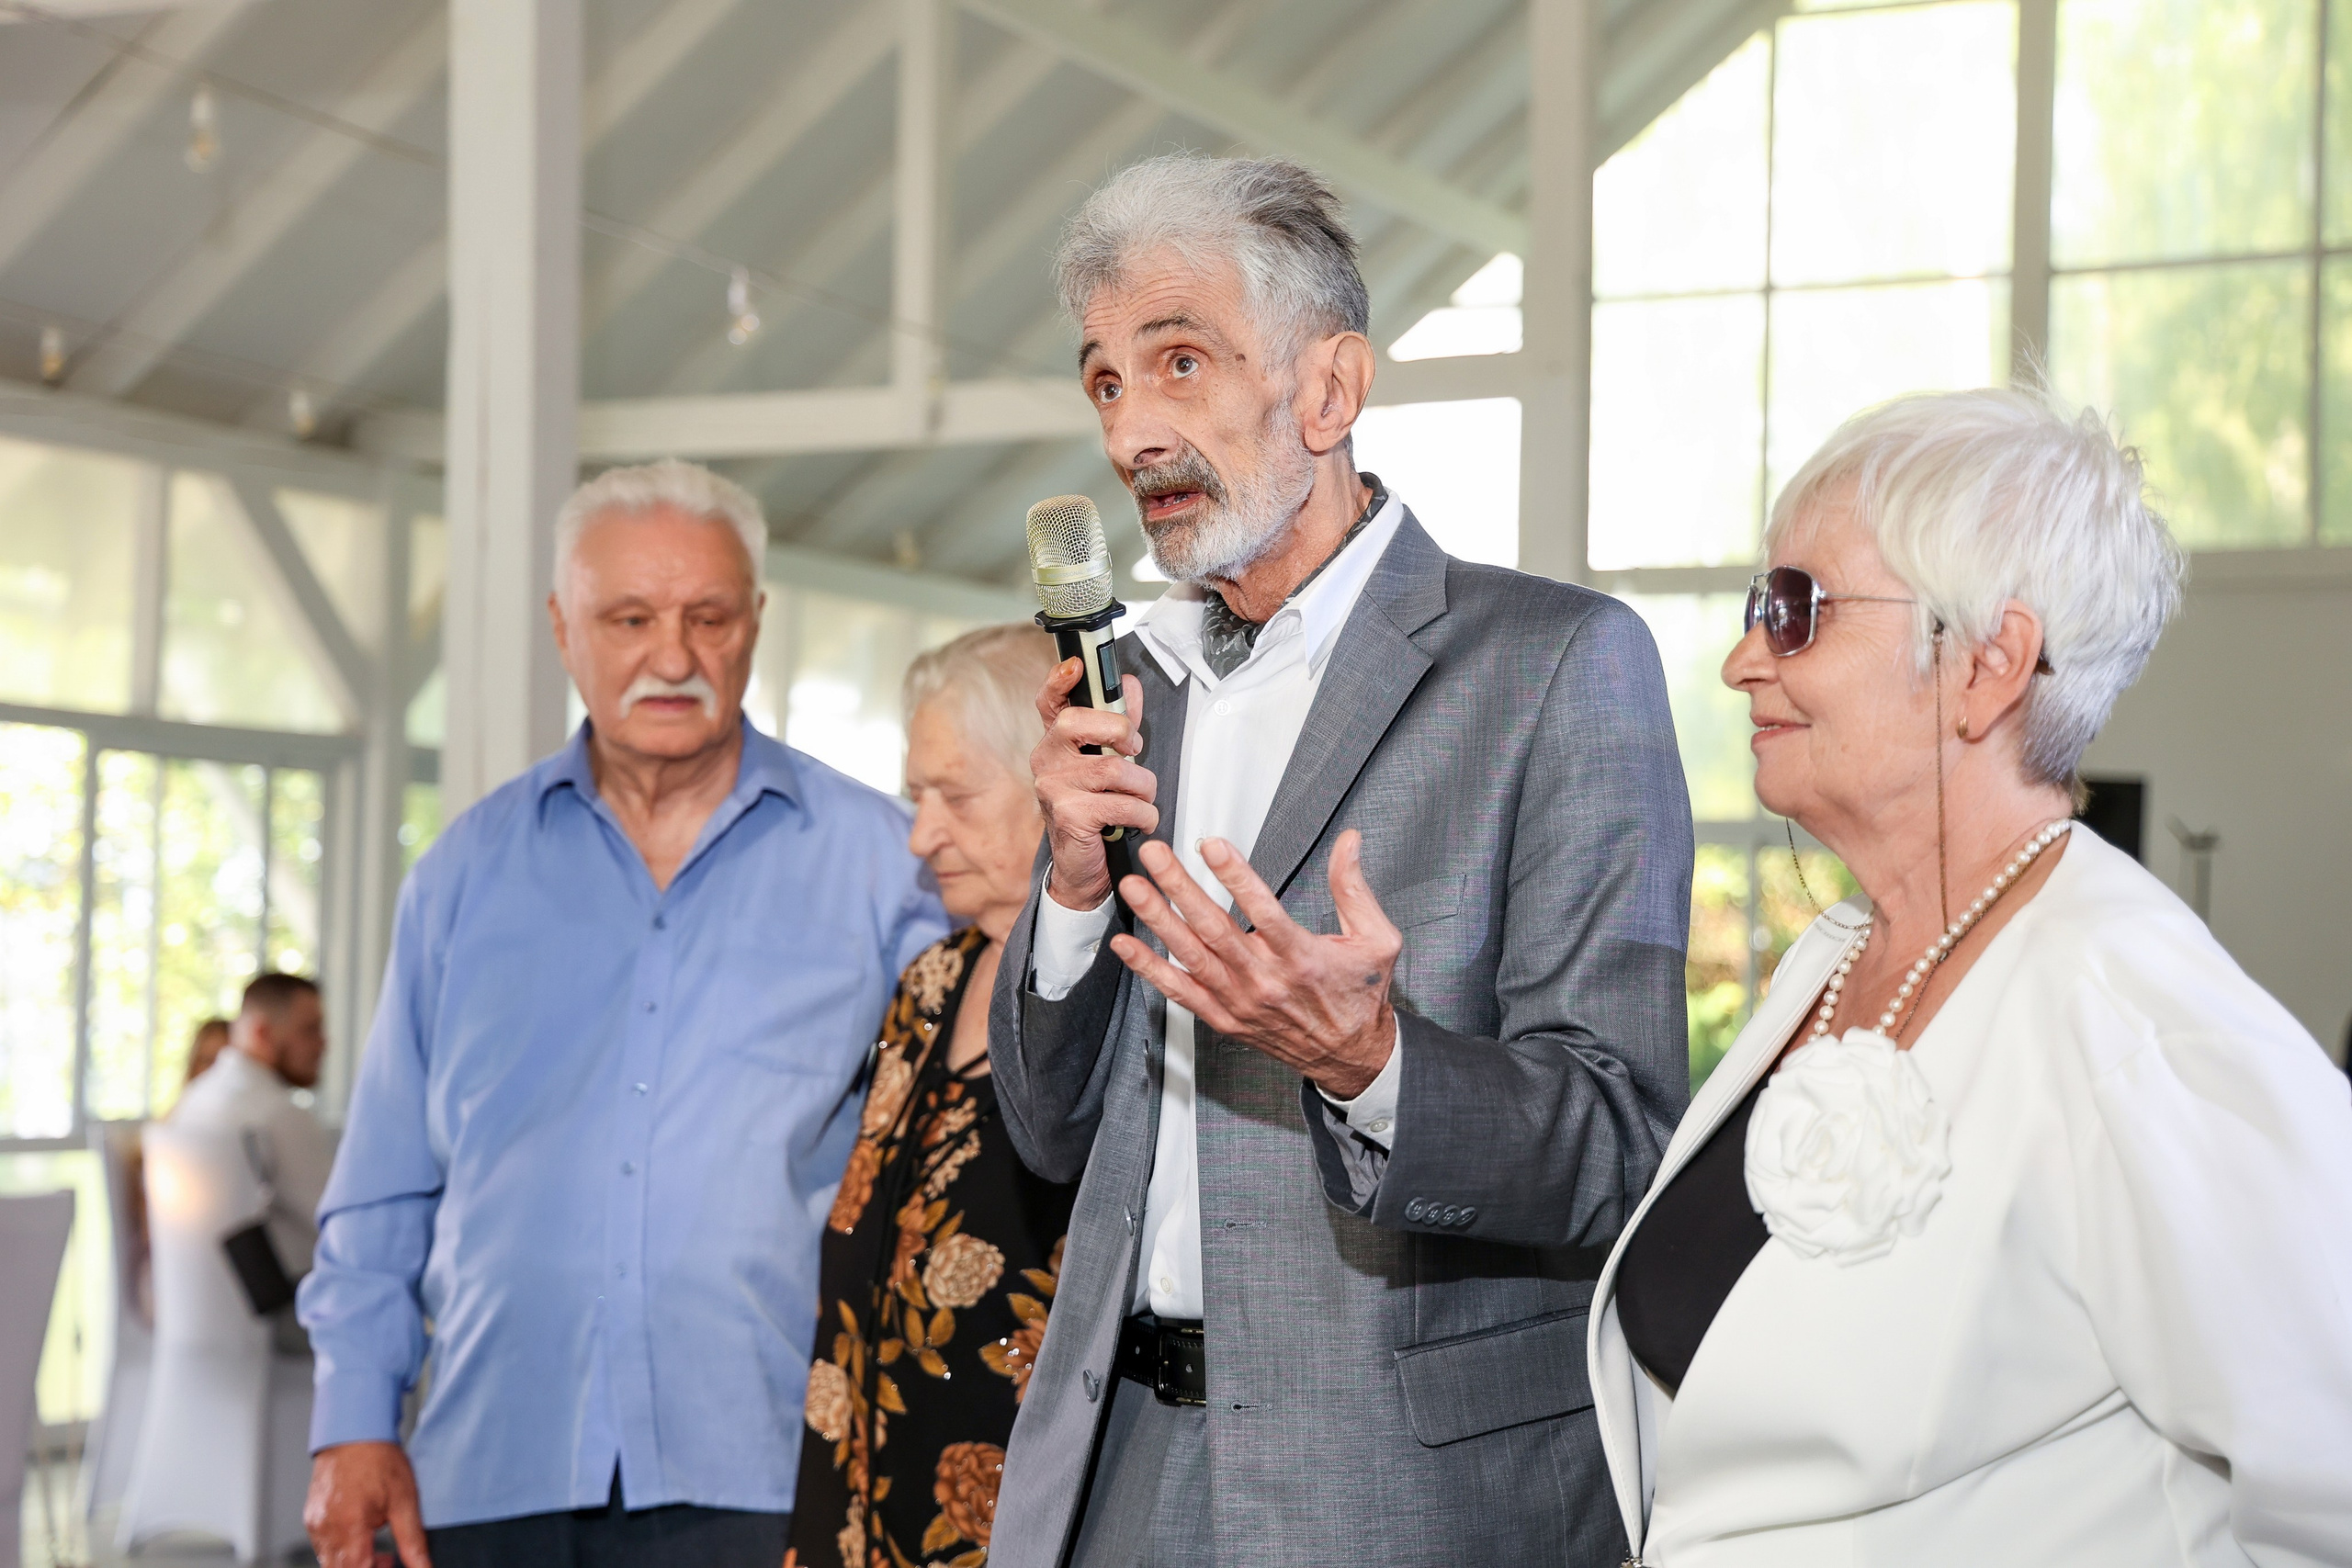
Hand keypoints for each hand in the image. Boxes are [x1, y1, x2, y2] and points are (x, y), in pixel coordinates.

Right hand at [306, 1440, 430, 1567]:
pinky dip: (342, 1549)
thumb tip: (424, 1567)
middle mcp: (326, 1529)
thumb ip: (413, 1542)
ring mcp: (314, 1525)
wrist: (354, 1431)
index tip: (390, 1564)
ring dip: (353, 1562)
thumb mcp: (405, 1502)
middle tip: (387, 1559)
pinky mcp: (310, 1518)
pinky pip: (323, 1547)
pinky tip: (360, 1533)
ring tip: (375, 1545)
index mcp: (349, 1527)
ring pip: (330, 1562)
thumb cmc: (380, 1460)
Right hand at [1031, 661, 1156, 910]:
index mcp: (1055, 741)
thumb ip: (1118, 724)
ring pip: (1116, 769)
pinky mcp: (1069, 815)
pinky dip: (1144, 815)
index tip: (1076, 666)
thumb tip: (1129, 686)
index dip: (1059, 681)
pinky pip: (1124, 804)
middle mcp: (1046, 759)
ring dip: (1143, 788)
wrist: (1081, 866)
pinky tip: (1137, 822)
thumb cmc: (1095, 810)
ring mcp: (1053, 787)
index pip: (1049, 702)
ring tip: (1140, 800)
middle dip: (1124, 734)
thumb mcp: (1107, 763)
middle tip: (1134, 753)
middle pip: (1084, 723)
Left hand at [1108, 829, 1399, 1097]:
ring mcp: (1240, 1002)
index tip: (1211, 845)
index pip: (1263, 910)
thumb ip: (1355, 888)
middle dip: (1180, 887)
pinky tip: (1126, 945)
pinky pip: (1180, 992)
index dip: (1235, 875)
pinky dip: (1150, 969)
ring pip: (1191, 956)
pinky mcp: (1225, 1019)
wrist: (1350, 1056)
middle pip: (1214, 929)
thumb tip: (1349, 842)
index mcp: (1302, 958)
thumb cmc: (1361, 996)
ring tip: (1135, 887)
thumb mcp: (1377, 939)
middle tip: (1155, 855)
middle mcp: (1266, 981)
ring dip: (1158, 919)